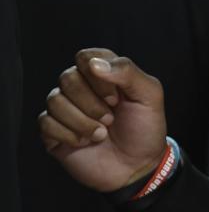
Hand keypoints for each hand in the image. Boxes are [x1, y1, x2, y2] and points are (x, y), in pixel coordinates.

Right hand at [38, 48, 168, 192]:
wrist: (137, 166)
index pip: (85, 57)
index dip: (98, 75)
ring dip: (82, 121)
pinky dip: (69, 134)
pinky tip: (85, 142)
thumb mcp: (149, 94)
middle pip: (67, 78)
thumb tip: (93, 63)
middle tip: (110, 118)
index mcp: (104, 72)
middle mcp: (82, 87)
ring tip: (101, 133)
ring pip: (55, 101)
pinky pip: (45, 122)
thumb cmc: (145, 127)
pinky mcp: (54, 132)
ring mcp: (66, 109)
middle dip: (91, 102)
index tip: (116, 96)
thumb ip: (127, 72)